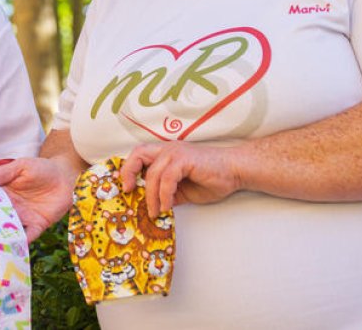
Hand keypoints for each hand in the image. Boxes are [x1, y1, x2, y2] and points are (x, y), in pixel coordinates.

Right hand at [0, 158, 77, 241]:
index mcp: (2, 192)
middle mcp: (9, 208)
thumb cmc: (42, 168)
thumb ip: (3, 173)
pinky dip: (20, 244)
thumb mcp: (21, 166)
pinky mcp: (37, 226)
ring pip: (7, 231)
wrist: (67, 176)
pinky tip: (11, 251)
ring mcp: (22, 218)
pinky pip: (27, 237)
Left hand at [120, 141, 240, 217]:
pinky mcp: (185, 159)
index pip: (139, 155)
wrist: (235, 171)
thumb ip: (166, 194)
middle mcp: (168, 149)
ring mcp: (176, 152)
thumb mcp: (182, 191)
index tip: (126, 188)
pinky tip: (167, 206)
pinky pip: (167, 178)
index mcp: (165, 155)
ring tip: (155, 211)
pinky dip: (164, 194)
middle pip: (138, 154)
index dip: (128, 169)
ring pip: (153, 173)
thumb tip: (151, 207)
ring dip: (151, 196)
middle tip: (129, 192)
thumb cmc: (211, 179)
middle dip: (129, 172)